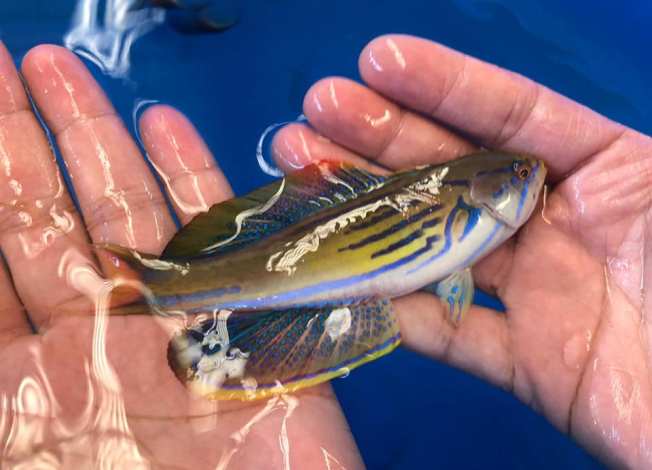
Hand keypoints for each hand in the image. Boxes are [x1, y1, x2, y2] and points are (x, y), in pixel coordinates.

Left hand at [0, 43, 361, 467]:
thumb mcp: (24, 451)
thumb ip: (0, 398)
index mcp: (29, 377)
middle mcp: (96, 336)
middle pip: (45, 218)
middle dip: (15, 138)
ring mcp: (174, 321)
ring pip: (128, 212)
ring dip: (95, 140)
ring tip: (62, 71)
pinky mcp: (248, 321)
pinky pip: (220, 236)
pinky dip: (195, 181)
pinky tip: (167, 127)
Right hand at [273, 35, 651, 468]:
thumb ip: (611, 159)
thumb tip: (525, 120)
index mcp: (604, 172)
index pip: (511, 115)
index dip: (443, 85)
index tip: (376, 64)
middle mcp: (556, 225)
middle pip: (454, 175)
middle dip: (380, 139)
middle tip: (314, 113)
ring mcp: (535, 294)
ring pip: (434, 248)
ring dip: (367, 218)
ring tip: (303, 176)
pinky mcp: (525, 362)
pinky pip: (448, 335)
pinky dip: (395, 315)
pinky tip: (341, 282)